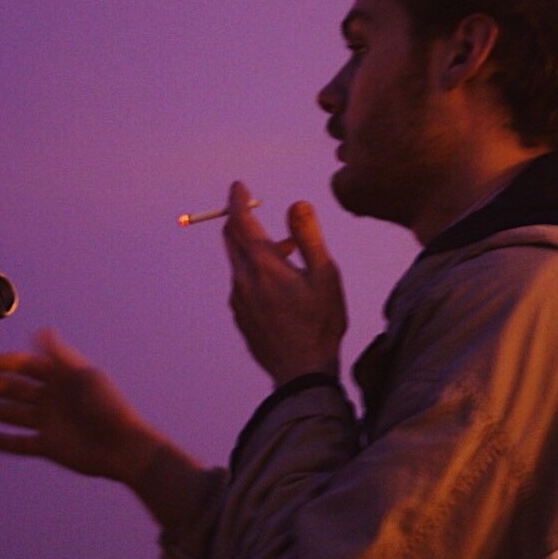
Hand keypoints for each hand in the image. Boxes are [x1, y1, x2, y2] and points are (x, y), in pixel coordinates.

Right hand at [0, 328, 162, 483]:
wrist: (123, 447)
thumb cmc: (110, 407)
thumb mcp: (85, 376)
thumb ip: (60, 356)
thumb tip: (41, 332)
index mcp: (61, 378)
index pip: (28, 365)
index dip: (8, 364)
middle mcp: (52, 398)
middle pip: (16, 390)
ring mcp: (49, 422)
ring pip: (14, 415)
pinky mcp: (48, 445)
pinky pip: (20, 443)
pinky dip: (3, 442)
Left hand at [222, 181, 346, 384]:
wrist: (302, 372)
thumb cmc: (320, 324)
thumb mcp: (325, 276)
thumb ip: (308, 236)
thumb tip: (297, 203)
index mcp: (264, 266)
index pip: (240, 221)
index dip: (237, 200)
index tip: (238, 186)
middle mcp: (243, 280)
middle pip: (231, 239)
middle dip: (241, 220)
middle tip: (257, 211)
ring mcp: (238, 301)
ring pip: (238, 262)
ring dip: (255, 249)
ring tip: (288, 255)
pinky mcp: (240, 317)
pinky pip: (242, 283)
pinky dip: (255, 271)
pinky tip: (281, 286)